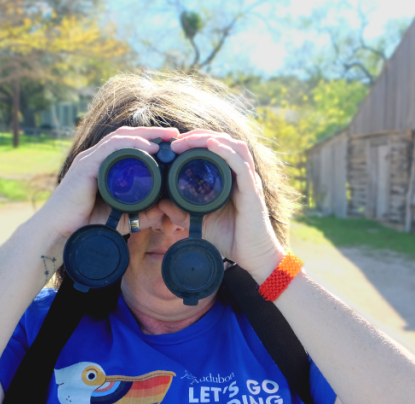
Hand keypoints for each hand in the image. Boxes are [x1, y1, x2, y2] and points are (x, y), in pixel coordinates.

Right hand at [34, 126, 179, 242]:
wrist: (61, 232)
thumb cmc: (86, 224)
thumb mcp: (122, 217)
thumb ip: (142, 214)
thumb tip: (164, 212)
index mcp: (104, 165)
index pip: (129, 144)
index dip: (151, 140)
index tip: (173, 144)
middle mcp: (96, 158)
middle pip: (127, 136)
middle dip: (153, 132)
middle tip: (176, 134)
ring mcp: (90, 160)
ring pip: (121, 138)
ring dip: (146, 134)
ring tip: (167, 137)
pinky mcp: (85, 166)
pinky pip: (111, 149)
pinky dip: (131, 145)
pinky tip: (148, 147)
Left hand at [169, 130, 284, 280]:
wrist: (253, 257)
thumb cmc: (232, 239)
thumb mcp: (200, 223)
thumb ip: (182, 213)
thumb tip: (161, 203)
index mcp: (231, 179)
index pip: (216, 149)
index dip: (196, 141)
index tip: (173, 145)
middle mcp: (242, 175)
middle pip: (224, 141)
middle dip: (199, 136)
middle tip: (175, 140)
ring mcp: (249, 181)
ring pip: (233, 146)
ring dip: (210, 139)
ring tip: (188, 140)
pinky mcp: (252, 190)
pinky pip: (241, 164)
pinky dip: (226, 151)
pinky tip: (212, 145)